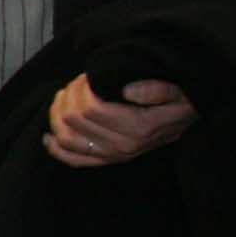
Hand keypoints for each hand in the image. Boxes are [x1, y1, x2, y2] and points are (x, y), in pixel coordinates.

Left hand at [44, 75, 196, 168]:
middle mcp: (123, 145)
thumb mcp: (179, 90)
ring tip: (62, 97)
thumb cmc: (181, 100)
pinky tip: (48, 136)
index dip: (82, 89)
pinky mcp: (106, 160)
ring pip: (68, 138)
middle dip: (69, 96)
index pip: (91, 108)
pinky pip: (74, 160)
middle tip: (76, 82)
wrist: (188, 120)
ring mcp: (113, 155)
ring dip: (57, 115)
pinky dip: (56, 149)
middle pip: (75, 120)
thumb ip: (157, 89)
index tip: (87, 76)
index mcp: (138, 127)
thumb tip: (127, 91)